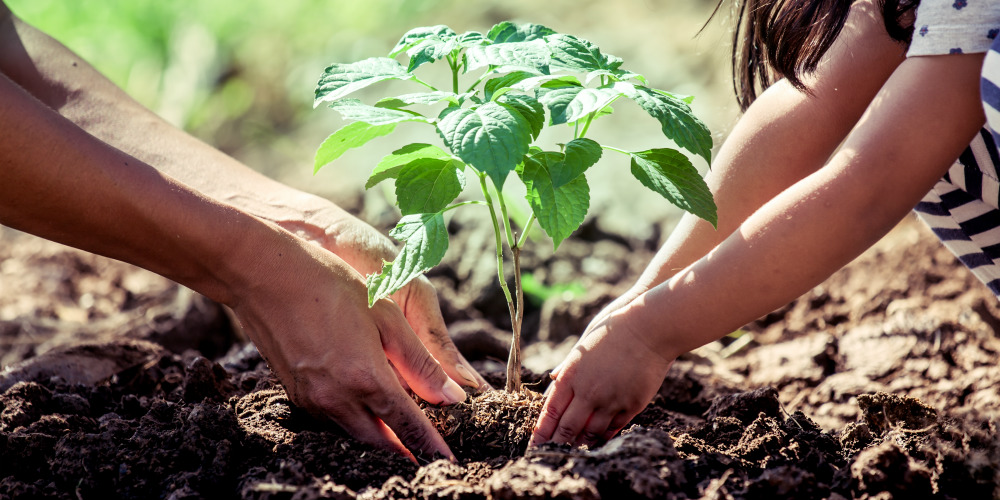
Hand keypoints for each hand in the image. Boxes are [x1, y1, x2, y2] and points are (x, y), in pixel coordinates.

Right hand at [228, 225, 468, 461]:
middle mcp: (337, 399)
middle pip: (381, 441)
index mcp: (366, 379)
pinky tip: (368, 411)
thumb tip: (452, 397)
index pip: (408, 427)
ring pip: (355, 435)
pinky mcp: (296, 395)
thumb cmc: (331, 286)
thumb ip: (420, 362)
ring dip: (381, 439)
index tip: (450, 461)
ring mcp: (312, 401)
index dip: (431, 446)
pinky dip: (356, 424)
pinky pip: (333, 422)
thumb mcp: (387, 317)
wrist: (265, 276)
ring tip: (404, 436)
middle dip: (406, 450)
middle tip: (429, 451)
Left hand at [529, 304, 673, 447]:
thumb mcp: (583, 346)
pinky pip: (614, 427)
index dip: (542, 431)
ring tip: (573, 453)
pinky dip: (604, 436)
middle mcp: (588, 392)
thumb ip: (568, 367)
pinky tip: (598, 441)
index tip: (535, 444)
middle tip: (550, 455)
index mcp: (571, 375)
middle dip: (557, 444)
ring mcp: (610, 400)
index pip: (550, 411)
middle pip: (568, 428)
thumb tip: (554, 380)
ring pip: (591, 432)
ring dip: (581, 443)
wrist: (647, 328)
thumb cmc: (612, 331)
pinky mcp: (631, 404)